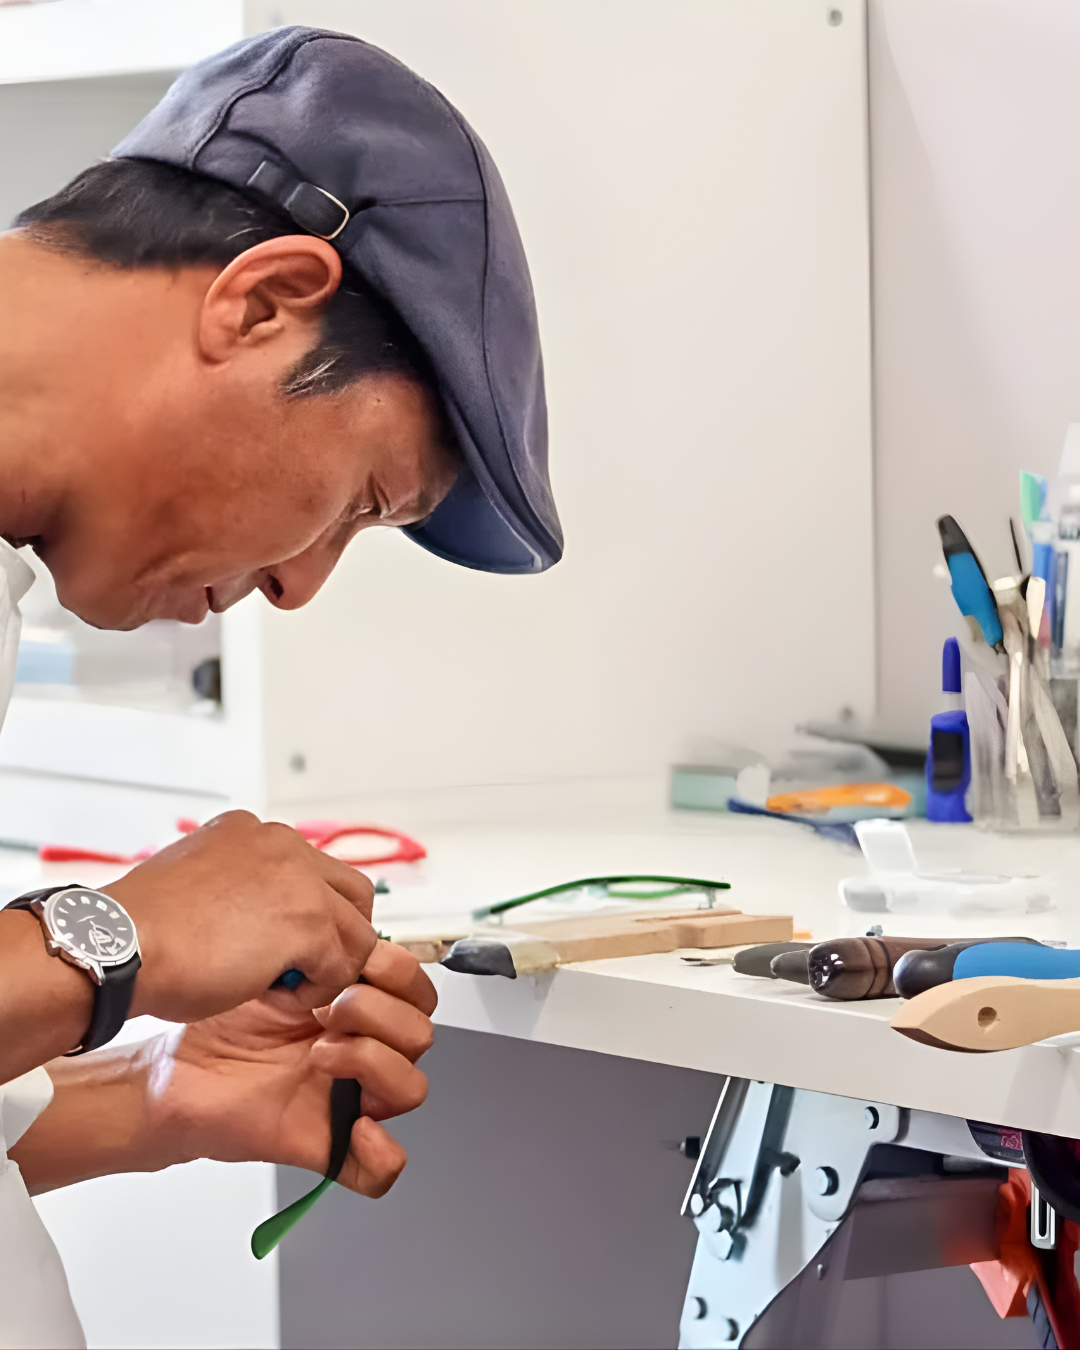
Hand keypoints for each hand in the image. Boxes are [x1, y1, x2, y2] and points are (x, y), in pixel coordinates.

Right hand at [106, 810, 375, 1023]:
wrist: (115, 948)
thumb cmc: (137, 933)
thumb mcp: (193, 888)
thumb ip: (236, 890)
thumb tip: (260, 922)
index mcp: (249, 831)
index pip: (311, 868)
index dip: (306, 914)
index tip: (279, 946)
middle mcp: (280, 843)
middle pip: (351, 892)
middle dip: (337, 935)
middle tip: (302, 970)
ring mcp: (299, 879)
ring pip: (356, 930)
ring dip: (328, 966)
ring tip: (284, 988)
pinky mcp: (308, 920)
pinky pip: (344, 964)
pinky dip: (317, 990)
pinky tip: (275, 998)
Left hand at [143, 940, 435, 1194]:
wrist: (177, 1073)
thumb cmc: (222, 1022)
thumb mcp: (278, 966)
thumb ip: (326, 950)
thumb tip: (358, 941)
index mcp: (358, 1006)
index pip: (418, 990)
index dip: (397, 973)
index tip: (350, 961)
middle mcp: (360, 1049)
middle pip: (421, 1034)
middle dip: (379, 1011)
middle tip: (328, 1006)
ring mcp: (347, 1098)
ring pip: (412, 1088)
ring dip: (373, 1062)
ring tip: (319, 1052)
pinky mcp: (327, 1144)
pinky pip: (381, 1167)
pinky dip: (381, 1152)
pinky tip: (355, 1127)